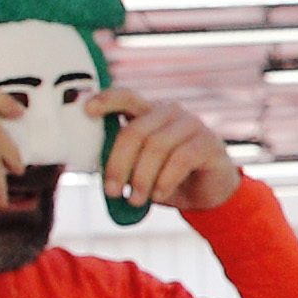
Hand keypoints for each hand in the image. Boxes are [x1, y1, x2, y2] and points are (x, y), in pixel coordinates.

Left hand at [93, 89, 242, 216]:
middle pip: (136, 131)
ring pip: (156, 146)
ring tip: (136, 200)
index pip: (126, 97)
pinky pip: (181, 159)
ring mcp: (193, 125)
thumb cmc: (166, 178)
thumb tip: (97, 171)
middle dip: (119, 164)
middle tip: (112, 191)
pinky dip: (165, 180)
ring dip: (142, 178)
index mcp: (148, 113)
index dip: (107, 100)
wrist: (207, 195)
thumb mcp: (139, 168)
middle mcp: (170, 113)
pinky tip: (159, 195)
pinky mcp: (210, 143)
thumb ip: (121, 161)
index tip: (87, 110)